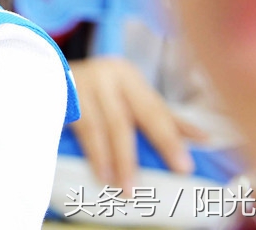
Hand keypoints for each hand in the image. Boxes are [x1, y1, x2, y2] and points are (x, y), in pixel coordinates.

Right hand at [69, 56, 206, 191]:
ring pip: (97, 128)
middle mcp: (104, 77)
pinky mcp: (59, 98)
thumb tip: (204, 139)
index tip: (183, 166)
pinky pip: (75, 129)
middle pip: (121, 121)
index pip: (153, 110)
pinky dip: (89, 152)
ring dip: (108, 159)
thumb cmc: (103, 88)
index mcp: (128, 76)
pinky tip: (98, 171)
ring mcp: (79, 86)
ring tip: (119, 186)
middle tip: (140, 187)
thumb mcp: (133, 95)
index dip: (168, 139)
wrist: (51, 68)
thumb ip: (165, 116)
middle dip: (131, 157)